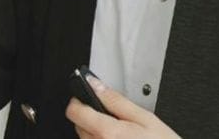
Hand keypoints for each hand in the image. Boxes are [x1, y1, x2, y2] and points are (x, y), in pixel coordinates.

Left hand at [65, 75, 180, 138]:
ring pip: (86, 138)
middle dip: (91, 116)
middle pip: (79, 125)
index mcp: (108, 133)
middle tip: (115, 118)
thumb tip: (95, 84)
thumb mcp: (145, 118)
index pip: (74, 111)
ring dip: (97, 132)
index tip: (87, 96)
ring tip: (122, 134)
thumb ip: (116, 100)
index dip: (79, 100)